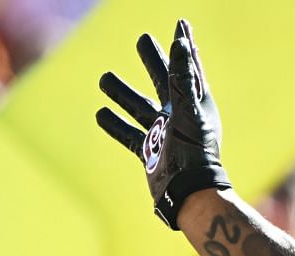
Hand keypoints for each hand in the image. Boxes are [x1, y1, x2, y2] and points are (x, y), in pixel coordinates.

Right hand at [95, 19, 229, 228]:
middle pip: (164, 81)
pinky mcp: (150, 153)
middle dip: (154, 61)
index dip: (184, 44)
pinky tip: (99, 113)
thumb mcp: (188, 110)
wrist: (189, 194)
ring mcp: (164, 135)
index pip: (188, 66)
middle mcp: (181, 117)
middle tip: (142, 40)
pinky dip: (114, 123)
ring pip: (139, 107)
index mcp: (195, 104)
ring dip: (123, 92)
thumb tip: (181, 42)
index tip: (181, 23)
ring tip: (103, 78)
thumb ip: (182, 77)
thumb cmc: (193, 152)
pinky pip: (129, 135)